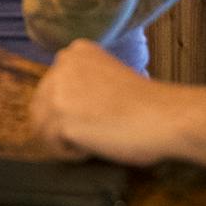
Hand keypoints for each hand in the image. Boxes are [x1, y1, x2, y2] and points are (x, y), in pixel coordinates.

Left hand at [29, 40, 172, 164]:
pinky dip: (72, 153)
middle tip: (97, 132)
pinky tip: (96, 145)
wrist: (164, 117)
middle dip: (64, 126)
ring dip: (67, 141)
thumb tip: (61, 108)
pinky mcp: (61, 118)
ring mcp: (59, 91)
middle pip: (41, 108)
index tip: (96, 116)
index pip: (50, 89)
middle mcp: (62, 65)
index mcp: (75, 52)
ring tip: (97, 138)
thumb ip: (81, 84)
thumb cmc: (146, 105)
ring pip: (42, 128)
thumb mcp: (107, 77)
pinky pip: (52, 146)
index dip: (69, 110)